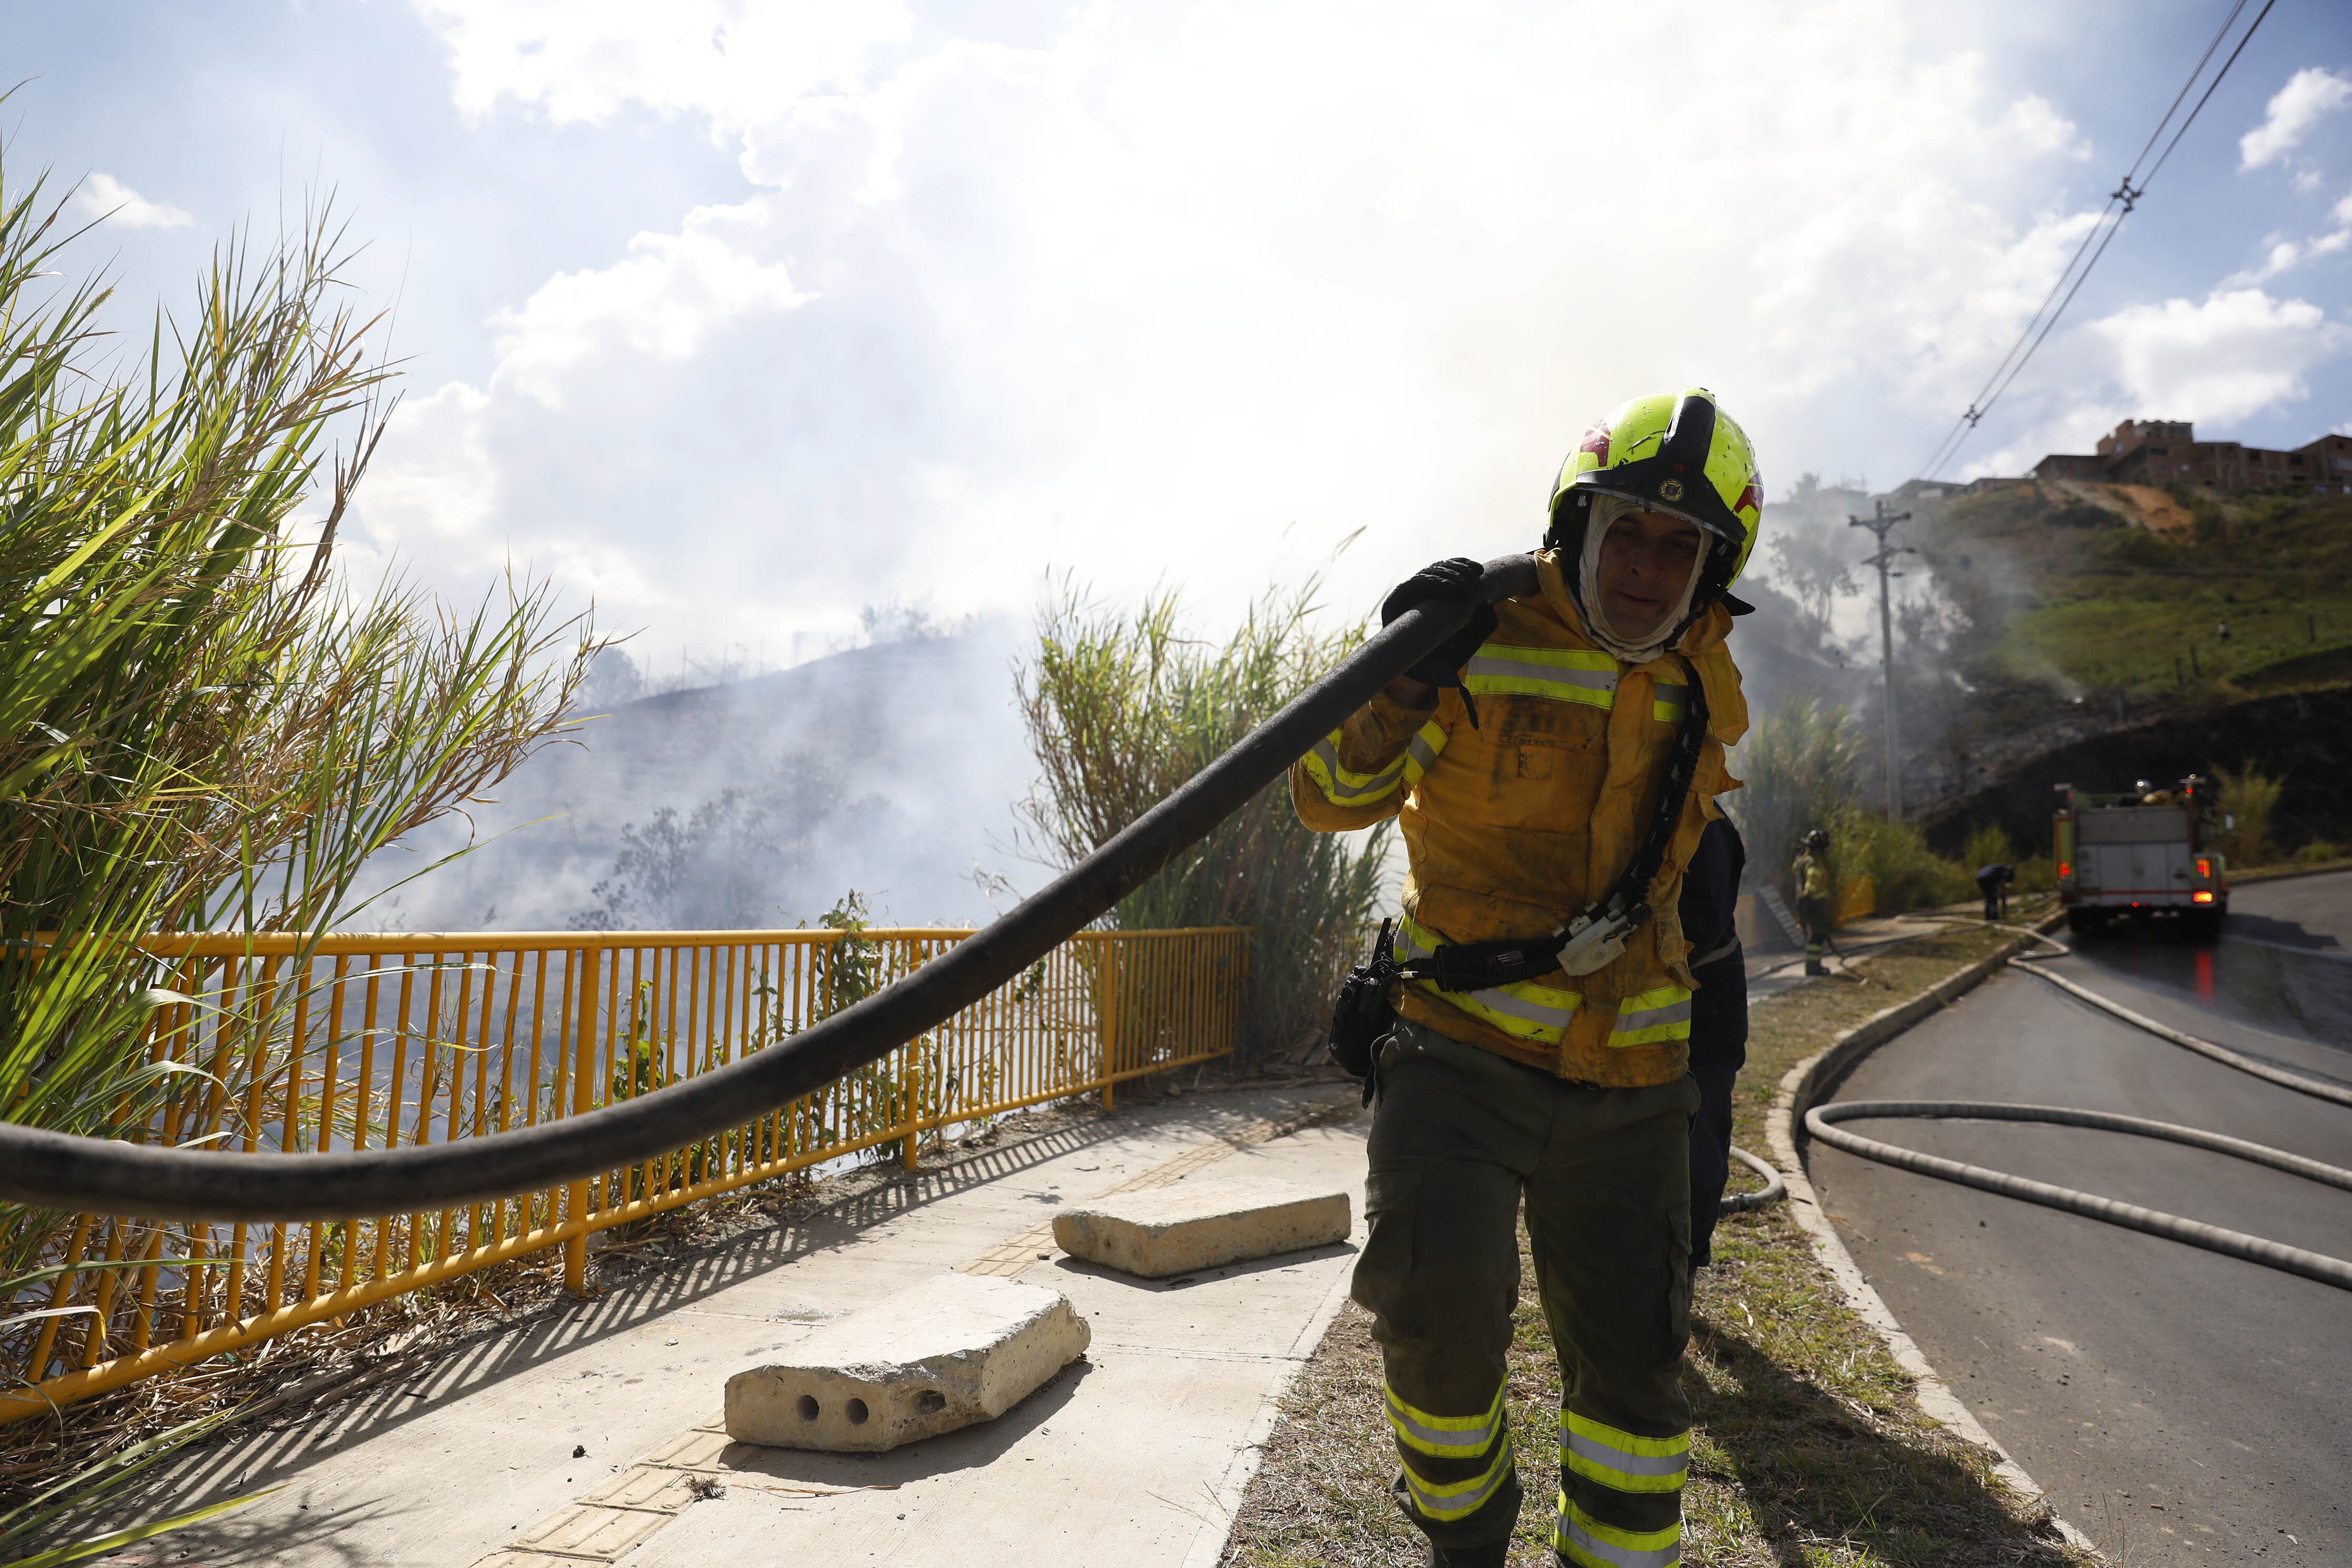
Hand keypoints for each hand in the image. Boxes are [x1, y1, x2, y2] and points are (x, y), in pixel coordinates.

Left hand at [1381, 558, 1498, 691]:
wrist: (1434, 660)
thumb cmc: (1430, 665)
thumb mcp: (1439, 669)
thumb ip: (1447, 666)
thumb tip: (1460, 663)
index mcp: (1395, 609)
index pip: (1412, 586)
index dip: (1434, 583)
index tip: (1456, 587)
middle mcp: (1405, 594)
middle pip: (1427, 573)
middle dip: (1451, 574)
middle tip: (1472, 586)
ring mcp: (1420, 586)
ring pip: (1438, 567)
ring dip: (1459, 569)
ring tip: (1478, 577)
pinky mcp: (1435, 582)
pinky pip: (1448, 567)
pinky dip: (1463, 566)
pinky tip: (1477, 570)